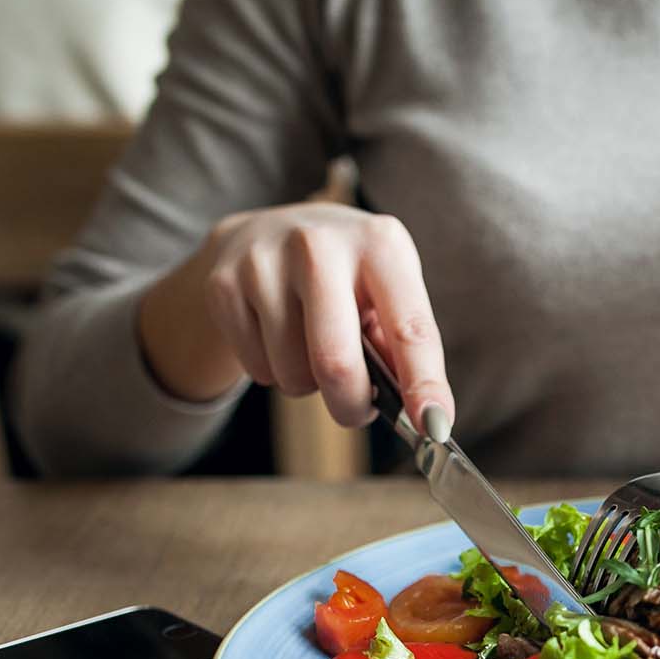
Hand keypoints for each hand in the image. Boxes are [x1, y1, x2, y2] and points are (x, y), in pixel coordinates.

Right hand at [138, 202, 452, 436]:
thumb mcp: (386, 290)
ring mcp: (264, 262)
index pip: (410, 328)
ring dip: (309, 386)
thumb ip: (403, 346)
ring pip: (293, 375)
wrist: (268, 231)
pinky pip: (257, 370)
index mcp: (380, 244)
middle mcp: (320, 244)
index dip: (425, 384)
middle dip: (351, 405)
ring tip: (311, 350)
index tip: (435, 427)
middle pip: (336, 363)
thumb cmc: (346, 275)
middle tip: (356, 410)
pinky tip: (278, 337)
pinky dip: (274, 372)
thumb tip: (424, 414)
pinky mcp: (224, 284)